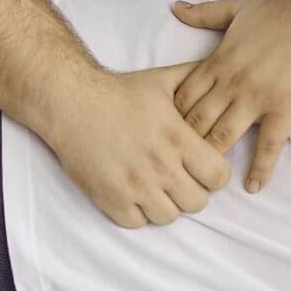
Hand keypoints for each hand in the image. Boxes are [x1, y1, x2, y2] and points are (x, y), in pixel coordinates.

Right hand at [37, 63, 232, 228]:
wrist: (72, 103)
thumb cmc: (120, 91)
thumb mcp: (163, 79)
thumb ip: (195, 78)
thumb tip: (218, 67)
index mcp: (177, 138)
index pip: (218, 177)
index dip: (215, 173)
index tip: (204, 166)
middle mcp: (159, 166)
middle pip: (197, 202)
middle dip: (194, 190)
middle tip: (181, 177)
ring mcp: (134, 186)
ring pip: (168, 217)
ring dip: (167, 203)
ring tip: (159, 186)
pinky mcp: (109, 199)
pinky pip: (137, 223)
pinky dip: (139, 212)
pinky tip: (136, 194)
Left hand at [169, 0, 290, 194]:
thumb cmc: (283, 12)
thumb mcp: (238, 8)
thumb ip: (204, 14)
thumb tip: (175, 8)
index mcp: (219, 60)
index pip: (182, 96)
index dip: (171, 117)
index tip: (168, 132)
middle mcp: (232, 82)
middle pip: (195, 121)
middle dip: (183, 142)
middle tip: (178, 160)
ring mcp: (257, 98)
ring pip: (223, 136)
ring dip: (211, 158)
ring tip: (205, 176)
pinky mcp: (284, 109)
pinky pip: (268, 145)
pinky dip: (260, 169)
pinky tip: (254, 186)